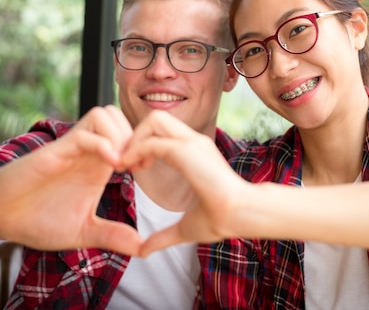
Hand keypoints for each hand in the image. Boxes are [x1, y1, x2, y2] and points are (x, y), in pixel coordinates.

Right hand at [0, 105, 142, 255]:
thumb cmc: (38, 220)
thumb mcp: (83, 231)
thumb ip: (112, 236)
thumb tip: (143, 249)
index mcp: (97, 164)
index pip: (128, 132)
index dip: (143, 145)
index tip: (147, 169)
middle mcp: (87, 151)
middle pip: (119, 116)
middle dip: (136, 135)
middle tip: (138, 164)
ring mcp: (70, 149)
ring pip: (104, 114)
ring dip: (121, 135)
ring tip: (124, 165)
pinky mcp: (53, 153)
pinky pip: (83, 134)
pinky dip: (103, 144)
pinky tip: (111, 168)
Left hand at [122, 110, 250, 256]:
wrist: (240, 215)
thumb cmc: (220, 219)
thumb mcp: (184, 227)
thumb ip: (163, 236)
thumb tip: (144, 251)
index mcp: (196, 152)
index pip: (164, 131)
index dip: (144, 144)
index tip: (137, 168)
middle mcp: (193, 141)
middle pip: (157, 117)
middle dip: (137, 135)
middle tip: (128, 162)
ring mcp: (192, 142)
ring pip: (154, 120)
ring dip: (136, 138)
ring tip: (129, 163)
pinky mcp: (187, 150)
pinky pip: (153, 141)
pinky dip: (137, 151)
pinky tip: (133, 169)